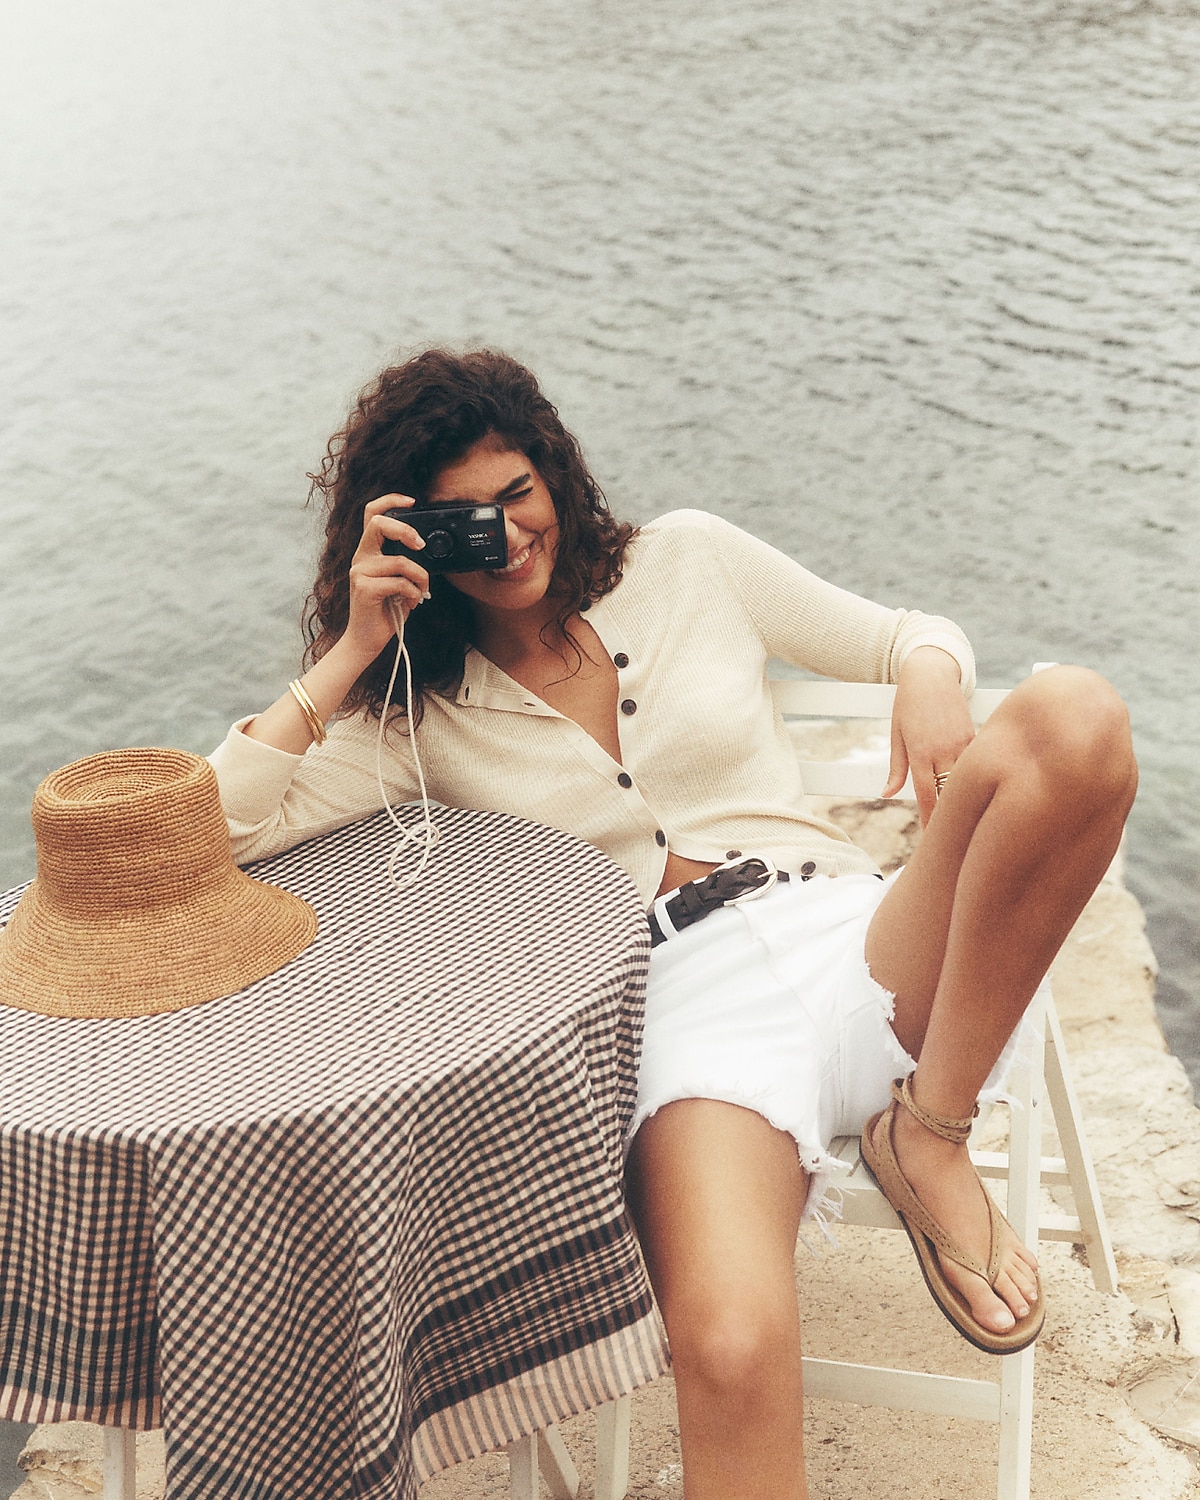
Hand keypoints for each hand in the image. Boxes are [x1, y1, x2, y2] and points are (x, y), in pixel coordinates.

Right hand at [343, 495, 431, 665]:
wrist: (366, 640)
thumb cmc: (385, 611)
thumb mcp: (398, 581)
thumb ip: (405, 563)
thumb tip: (426, 551)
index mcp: (368, 551)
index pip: (372, 514)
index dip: (390, 500)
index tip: (411, 501)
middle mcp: (360, 558)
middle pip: (378, 524)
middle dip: (405, 530)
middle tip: (420, 545)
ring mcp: (359, 572)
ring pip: (400, 561)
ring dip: (420, 577)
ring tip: (421, 591)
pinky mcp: (364, 588)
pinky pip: (400, 583)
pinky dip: (413, 594)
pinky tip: (411, 603)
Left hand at [882, 647, 974, 825]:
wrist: (932, 672)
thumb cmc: (908, 703)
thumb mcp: (896, 734)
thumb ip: (896, 767)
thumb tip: (887, 794)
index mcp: (921, 753)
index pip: (928, 796)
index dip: (930, 820)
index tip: (931, 839)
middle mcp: (944, 750)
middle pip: (951, 793)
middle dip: (951, 817)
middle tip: (952, 840)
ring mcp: (963, 743)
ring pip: (968, 780)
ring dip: (966, 799)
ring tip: (968, 822)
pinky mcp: (975, 735)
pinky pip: (977, 762)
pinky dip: (977, 777)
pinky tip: (980, 792)